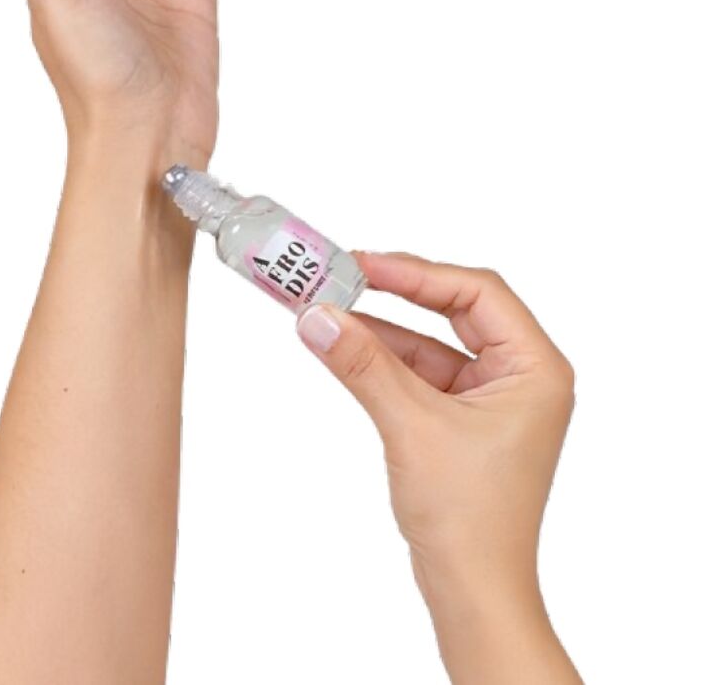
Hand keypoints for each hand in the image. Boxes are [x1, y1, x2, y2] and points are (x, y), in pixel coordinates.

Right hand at [297, 252, 580, 682]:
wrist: (472, 589)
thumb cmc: (470, 517)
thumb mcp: (412, 426)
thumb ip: (363, 365)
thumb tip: (318, 318)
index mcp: (535, 368)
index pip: (478, 293)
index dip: (417, 272)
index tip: (364, 264)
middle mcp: (520, 375)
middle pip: (456, 309)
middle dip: (399, 293)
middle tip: (346, 276)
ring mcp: (492, 397)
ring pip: (433, 342)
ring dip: (383, 329)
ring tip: (330, 310)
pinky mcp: (463, 418)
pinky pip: (421, 372)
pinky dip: (384, 360)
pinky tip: (347, 347)